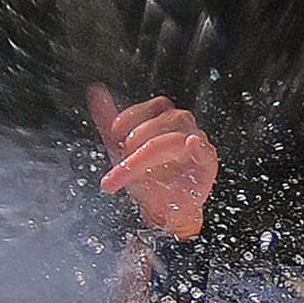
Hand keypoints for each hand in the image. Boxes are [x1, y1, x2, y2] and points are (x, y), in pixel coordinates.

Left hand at [90, 85, 217, 239]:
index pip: (158, 105)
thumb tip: (97, 92)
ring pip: (179, 135)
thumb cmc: (147, 179)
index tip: (115, 129)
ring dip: (152, 147)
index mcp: (167, 122)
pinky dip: (196, 147)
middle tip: (122, 154)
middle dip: (139, 134)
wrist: (161, 210)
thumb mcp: (121, 149)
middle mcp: (185, 130)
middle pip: (167, 118)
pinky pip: (204, 151)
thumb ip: (109, 122)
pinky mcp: (206, 166)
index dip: (135, 113)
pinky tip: (189, 144)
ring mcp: (197, 147)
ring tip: (133, 164)